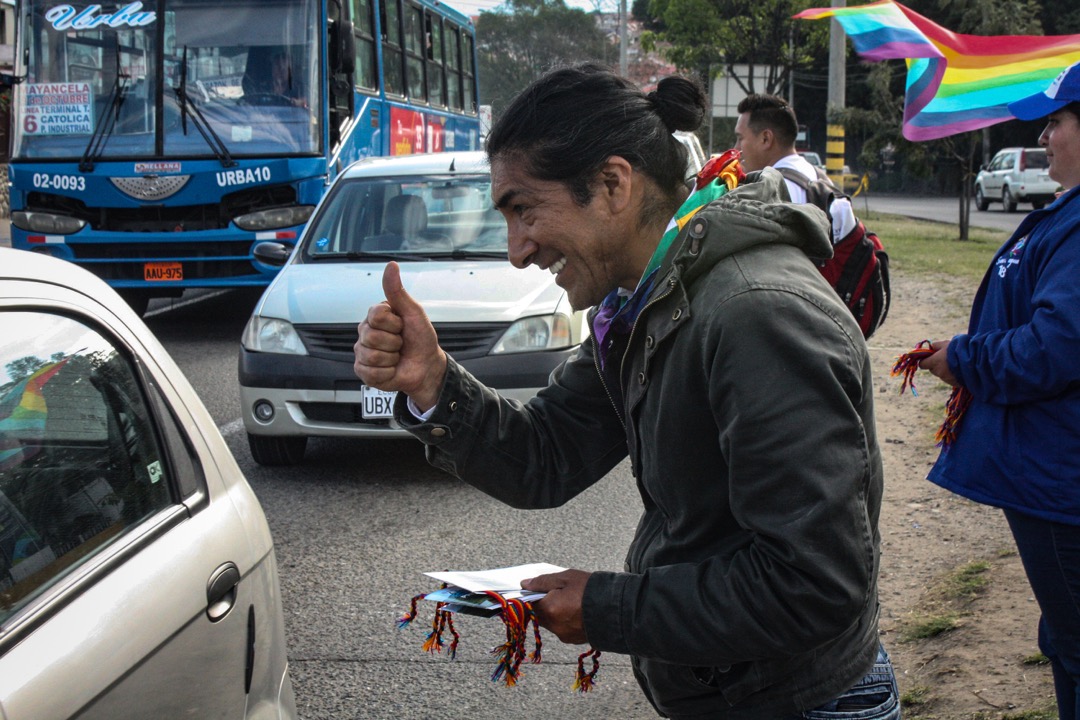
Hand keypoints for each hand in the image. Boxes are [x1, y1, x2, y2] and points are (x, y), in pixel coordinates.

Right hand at [353, 262, 446, 411]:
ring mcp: (363, 352)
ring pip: (371, 355)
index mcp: (376, 316)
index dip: (394, 323)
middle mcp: (366, 332)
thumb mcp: (413, 312)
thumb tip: (391, 265)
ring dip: (391, 358)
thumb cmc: (421, 339)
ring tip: (396, 356)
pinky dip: (387, 373)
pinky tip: (391, 368)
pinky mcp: (363, 370)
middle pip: (372, 336)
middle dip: (394, 343)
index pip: (376, 315)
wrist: (427, 367)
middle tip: (401, 343)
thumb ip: (398, 291)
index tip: (402, 326)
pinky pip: (370, 372)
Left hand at [521, 569, 590, 644]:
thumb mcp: (566, 578)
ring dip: (556, 612)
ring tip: (572, 600)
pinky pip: (564, 629)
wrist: (618, 608)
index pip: (528, 604)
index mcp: (549, 609)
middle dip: (545, 604)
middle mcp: (554, 626)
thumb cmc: (592, 589)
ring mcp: (565, 635)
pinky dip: (567, 620)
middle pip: (539, 615)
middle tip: (559, 592)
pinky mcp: (575, 640)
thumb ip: (542, 581)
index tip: (539, 588)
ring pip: (552, 623)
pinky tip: (579, 610)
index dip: (532, 595)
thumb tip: (524, 584)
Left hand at [918, 339, 957, 386]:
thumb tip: (930, 347)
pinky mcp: (954, 383)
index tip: (929, 357)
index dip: (925, 360)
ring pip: (941, 374)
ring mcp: (946, 379)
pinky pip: (949, 378)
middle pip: (932, 369)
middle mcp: (938, 372)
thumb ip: (936, 345)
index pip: (922, 364)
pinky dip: (952, 374)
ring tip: (956, 362)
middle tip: (945, 358)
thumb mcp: (946, 343)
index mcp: (934, 362)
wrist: (975, 361)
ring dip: (945, 369)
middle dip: (936, 364)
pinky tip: (960, 368)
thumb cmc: (959, 349)